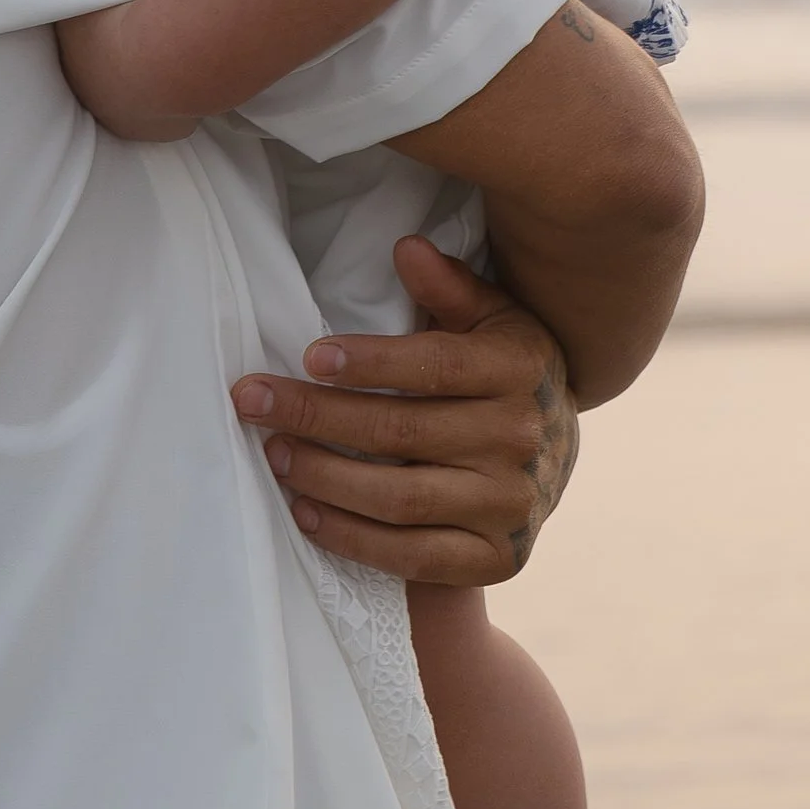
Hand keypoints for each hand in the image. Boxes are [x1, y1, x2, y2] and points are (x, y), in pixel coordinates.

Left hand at [228, 236, 577, 585]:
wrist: (556, 457)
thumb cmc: (504, 373)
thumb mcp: (492, 319)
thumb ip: (450, 287)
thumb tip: (407, 248)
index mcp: (519, 369)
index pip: (435, 366)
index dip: (370, 362)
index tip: (309, 357)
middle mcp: (520, 440)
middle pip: (402, 432)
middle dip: (317, 416)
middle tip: (253, 403)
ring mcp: (509, 506)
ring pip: (400, 499)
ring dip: (324, 478)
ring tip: (273, 454)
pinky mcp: (496, 560)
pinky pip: (413, 557)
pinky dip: (353, 539)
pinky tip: (306, 513)